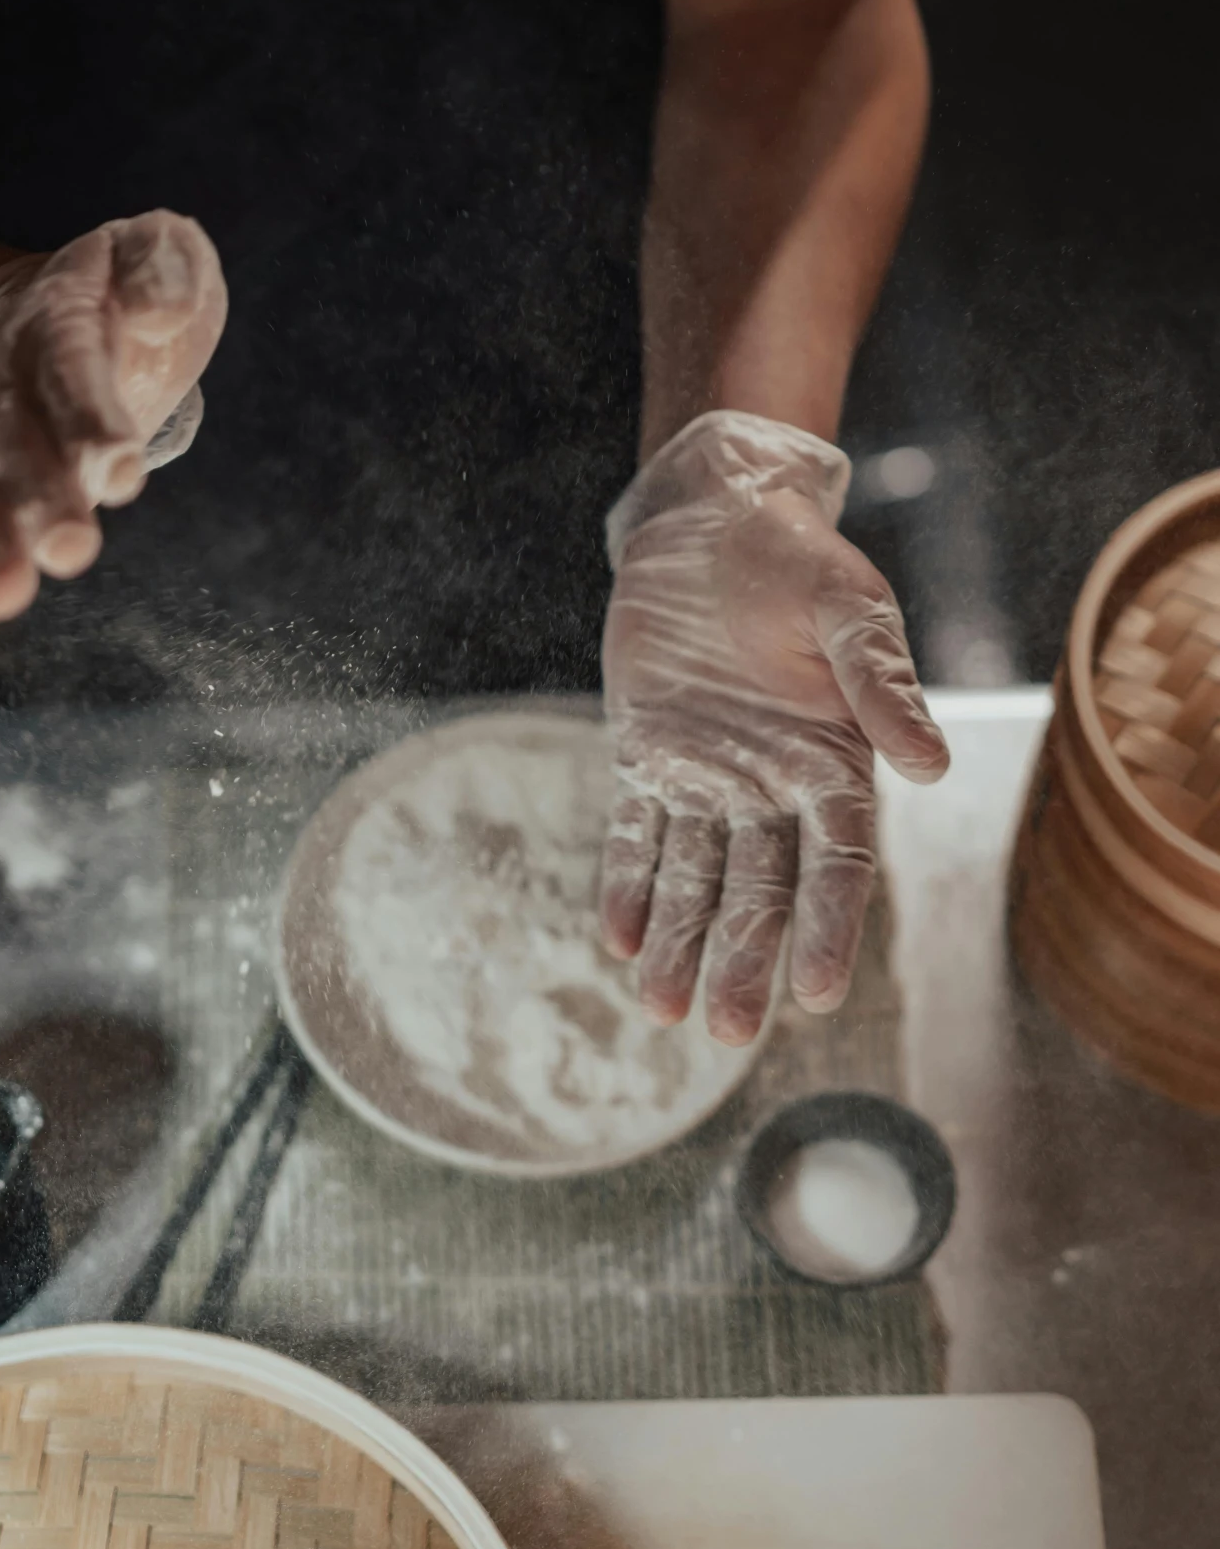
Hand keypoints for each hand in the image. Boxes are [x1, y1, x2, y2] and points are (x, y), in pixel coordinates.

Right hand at [0, 210, 226, 627]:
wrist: (31, 309)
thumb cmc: (120, 287)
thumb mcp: (155, 251)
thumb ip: (165, 269)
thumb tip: (163, 310)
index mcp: (58, 324)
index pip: (70, 371)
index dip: (90, 420)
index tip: (120, 472)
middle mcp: (8, 384)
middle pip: (18, 444)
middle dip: (40, 499)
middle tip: (71, 550)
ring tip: (3, 596)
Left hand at [600, 410, 947, 1043]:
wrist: (709, 517)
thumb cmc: (794, 555)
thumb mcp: (846, 605)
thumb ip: (880, 682)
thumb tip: (931, 765)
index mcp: (835, 759)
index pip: (836, 863)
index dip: (827, 928)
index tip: (817, 993)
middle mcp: (772, 784)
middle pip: (760, 889)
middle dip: (744, 959)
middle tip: (728, 1030)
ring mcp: (706, 775)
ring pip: (695, 878)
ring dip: (680, 941)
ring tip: (660, 1009)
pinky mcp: (646, 756)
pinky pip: (634, 835)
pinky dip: (627, 886)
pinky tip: (618, 940)